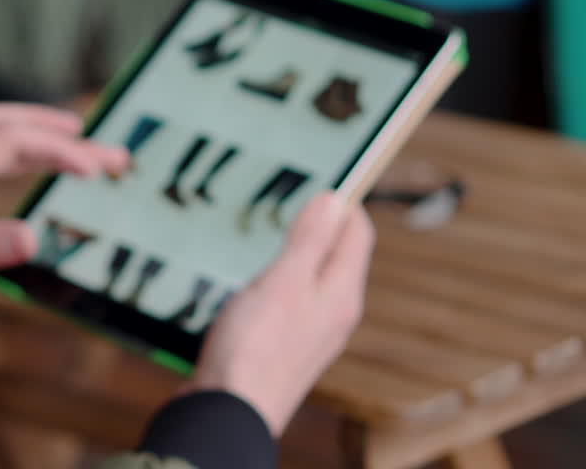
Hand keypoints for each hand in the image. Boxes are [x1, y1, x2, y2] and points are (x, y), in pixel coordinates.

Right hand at [186, 193, 374, 435]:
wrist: (230, 411)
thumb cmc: (254, 348)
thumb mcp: (282, 281)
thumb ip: (309, 240)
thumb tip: (334, 200)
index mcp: (341, 293)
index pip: (357, 234)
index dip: (344, 202)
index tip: (323, 177)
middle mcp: (335, 314)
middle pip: (339, 256)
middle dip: (322, 226)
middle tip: (294, 201)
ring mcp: (311, 334)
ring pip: (315, 280)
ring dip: (300, 254)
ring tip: (274, 235)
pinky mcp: (285, 348)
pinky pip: (294, 302)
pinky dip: (282, 281)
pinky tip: (257, 284)